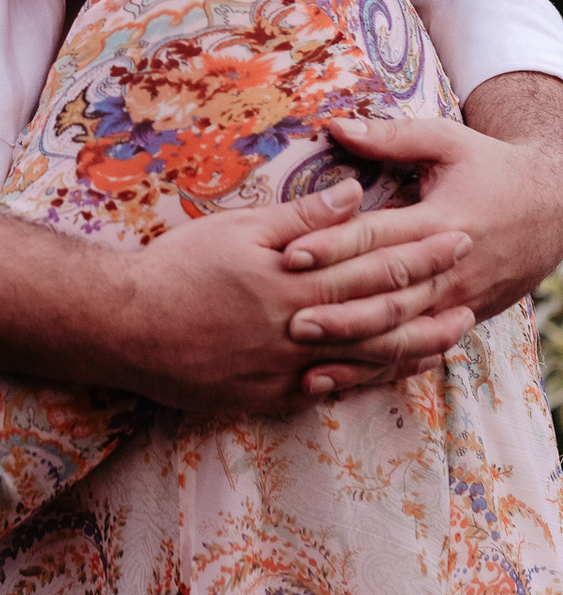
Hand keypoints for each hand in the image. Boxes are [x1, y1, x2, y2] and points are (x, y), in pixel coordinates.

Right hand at [132, 178, 473, 413]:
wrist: (125, 327)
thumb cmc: (176, 267)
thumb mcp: (237, 229)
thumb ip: (301, 217)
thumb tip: (355, 195)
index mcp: (293, 283)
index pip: (373, 265)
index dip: (419, 251)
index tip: (456, 236)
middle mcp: (297, 332)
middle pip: (381, 316)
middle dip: (431, 298)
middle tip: (469, 282)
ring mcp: (283, 372)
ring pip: (364, 362)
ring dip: (412, 348)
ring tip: (449, 338)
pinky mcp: (266, 399)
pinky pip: (327, 394)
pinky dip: (364, 383)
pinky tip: (386, 375)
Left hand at [278, 83, 562, 358]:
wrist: (555, 209)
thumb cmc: (491, 167)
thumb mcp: (448, 140)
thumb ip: (391, 136)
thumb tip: (334, 126)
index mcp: (443, 220)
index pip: (381, 238)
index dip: (335, 245)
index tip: (290, 252)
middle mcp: (451, 269)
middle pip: (388, 295)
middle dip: (338, 309)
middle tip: (287, 317)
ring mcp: (459, 301)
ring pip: (402, 333)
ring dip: (354, 347)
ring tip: (305, 355)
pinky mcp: (462, 320)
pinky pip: (415, 352)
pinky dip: (376, 369)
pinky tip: (337, 380)